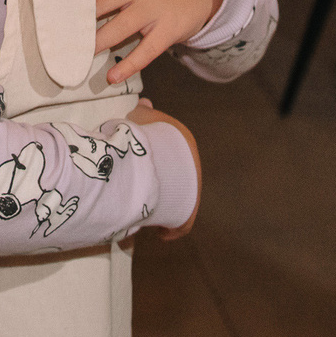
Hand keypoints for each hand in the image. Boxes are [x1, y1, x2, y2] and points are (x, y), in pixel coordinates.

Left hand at [88, 0, 221, 84]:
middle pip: (102, 0)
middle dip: (79, 14)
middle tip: (52, 27)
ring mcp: (152, 9)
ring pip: (120, 28)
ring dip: (97, 42)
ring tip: (76, 53)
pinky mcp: (167, 31)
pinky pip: (146, 51)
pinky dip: (129, 66)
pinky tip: (111, 77)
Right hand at [128, 101, 198, 238]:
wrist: (156, 161)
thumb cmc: (148, 136)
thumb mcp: (142, 117)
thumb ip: (144, 112)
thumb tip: (145, 103)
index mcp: (185, 146)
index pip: (174, 154)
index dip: (158, 159)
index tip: (145, 165)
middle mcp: (193, 170)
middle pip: (177, 180)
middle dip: (164, 186)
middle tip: (145, 190)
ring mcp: (192, 194)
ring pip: (178, 203)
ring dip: (164, 207)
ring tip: (147, 211)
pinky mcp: (187, 215)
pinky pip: (179, 225)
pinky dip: (169, 229)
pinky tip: (159, 232)